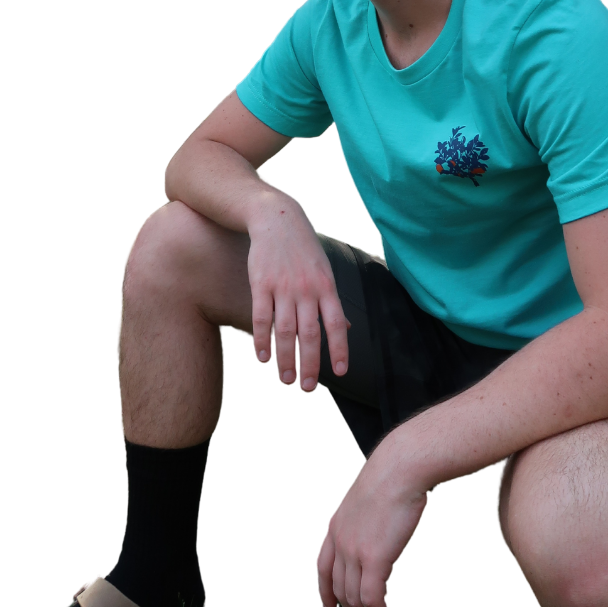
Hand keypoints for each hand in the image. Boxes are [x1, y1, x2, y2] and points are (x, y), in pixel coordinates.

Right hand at [247, 192, 348, 390]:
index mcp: (326, 286)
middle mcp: (307, 288)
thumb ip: (332, 302)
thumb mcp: (325, 270)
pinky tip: (263, 357)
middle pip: (310, 333)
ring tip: (287, 380)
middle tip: (308, 388)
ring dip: (285, 358)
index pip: (336, 324)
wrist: (277, 218)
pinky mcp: (260, 283)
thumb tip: (347, 329)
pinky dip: (262, 339)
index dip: (339, 349)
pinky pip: (261, 317)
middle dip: (310, 363)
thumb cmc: (304, 249)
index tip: (340, 372)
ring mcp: (283, 286)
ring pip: (285, 330)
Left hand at [317, 439, 427, 606]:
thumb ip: (370, 516)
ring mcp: (354, 551)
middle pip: (340, 589)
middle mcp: (340, 541)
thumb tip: (382, 522)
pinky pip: (371, 600)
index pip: (324, 568)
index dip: (325, 592)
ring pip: (355, 600)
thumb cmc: (395, 474)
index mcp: (337, 526)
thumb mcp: (372, 496)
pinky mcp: (374, 558)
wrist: (401, 466)